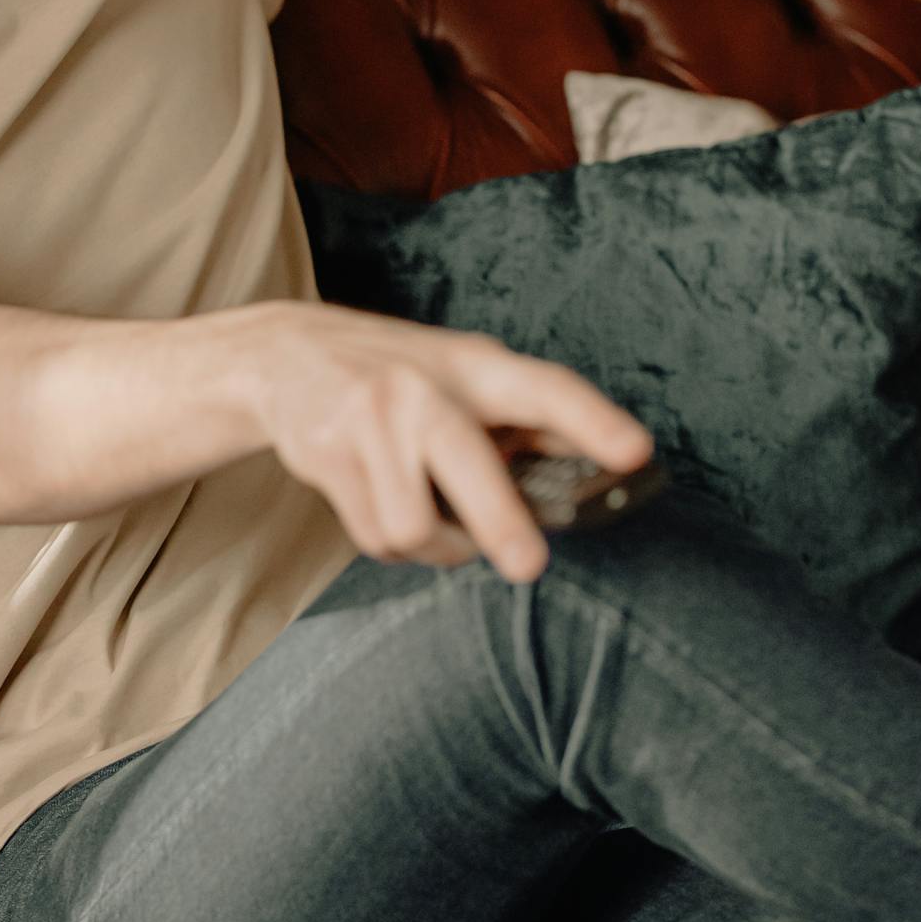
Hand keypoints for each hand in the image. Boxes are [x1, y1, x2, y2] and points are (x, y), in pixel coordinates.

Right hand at [249, 302, 651, 583]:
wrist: (285, 355)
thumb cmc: (400, 371)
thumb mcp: (467, 372)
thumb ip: (528, 417)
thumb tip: (604, 465)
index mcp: (474, 367)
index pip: (544, 389)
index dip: (592, 421)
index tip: (635, 452)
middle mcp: (421, 388)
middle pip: (466, 464)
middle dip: (498, 520)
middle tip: (529, 566)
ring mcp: (369, 421)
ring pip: (414, 527)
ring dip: (437, 547)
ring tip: (438, 524)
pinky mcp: (326, 456)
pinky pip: (376, 538)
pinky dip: (393, 546)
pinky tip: (388, 510)